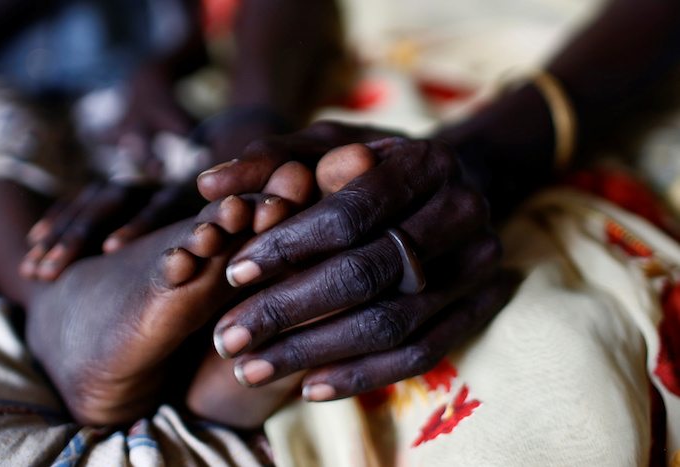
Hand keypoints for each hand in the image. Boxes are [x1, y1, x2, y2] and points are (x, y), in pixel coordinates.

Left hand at [198, 122, 517, 399]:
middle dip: (289, 309)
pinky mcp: (478, 306)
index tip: (233, 275)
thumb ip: (270, 162)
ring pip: (393, 322)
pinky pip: (421, 353)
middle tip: (228, 338)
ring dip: (314, 352)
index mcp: (425, 163)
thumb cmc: (373, 167)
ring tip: (251, 368)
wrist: (448, 188)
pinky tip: (306, 388)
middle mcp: (462, 212)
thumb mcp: (326, 147)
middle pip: (369, 273)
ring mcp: (477, 265)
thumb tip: (209, 186)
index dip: (289, 247)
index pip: (351, 213)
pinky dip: (362, 376)